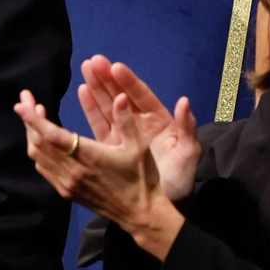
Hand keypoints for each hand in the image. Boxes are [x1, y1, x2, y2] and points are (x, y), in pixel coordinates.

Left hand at [14, 88, 184, 259]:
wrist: (139, 214)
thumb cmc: (141, 178)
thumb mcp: (139, 147)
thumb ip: (126, 120)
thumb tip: (120, 96)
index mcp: (88, 156)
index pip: (52, 135)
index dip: (33, 119)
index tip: (20, 104)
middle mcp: (71, 171)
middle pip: (38, 144)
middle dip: (29, 121)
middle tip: (27, 100)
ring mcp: (66, 184)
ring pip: (37, 157)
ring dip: (32, 135)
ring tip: (36, 116)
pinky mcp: (66, 192)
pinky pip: (44, 169)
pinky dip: (39, 152)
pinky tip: (44, 140)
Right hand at [76, 55, 200, 200]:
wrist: (163, 207)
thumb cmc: (180, 180)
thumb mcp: (188, 153)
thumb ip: (187, 128)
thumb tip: (184, 101)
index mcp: (158, 121)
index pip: (141, 96)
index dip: (128, 82)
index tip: (115, 66)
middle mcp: (139, 123)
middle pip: (121, 95)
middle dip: (107, 78)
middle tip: (93, 61)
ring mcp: (124, 134)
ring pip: (108, 106)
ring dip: (96, 88)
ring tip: (84, 69)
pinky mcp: (111, 146)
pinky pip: (99, 123)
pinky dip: (91, 108)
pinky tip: (82, 92)